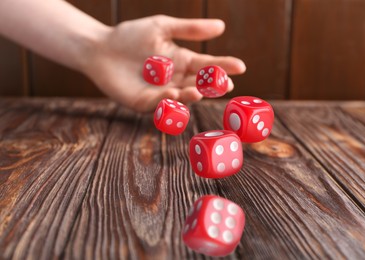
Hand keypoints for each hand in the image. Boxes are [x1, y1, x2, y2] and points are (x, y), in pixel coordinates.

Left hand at [82, 15, 245, 112]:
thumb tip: (221, 26)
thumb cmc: (130, 36)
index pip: (208, 65)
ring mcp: (161, 92)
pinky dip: (166, 100)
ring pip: (181, 97)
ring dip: (191, 95)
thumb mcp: (162, 27)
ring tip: (200, 91)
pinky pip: (158, 103)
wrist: (100, 48)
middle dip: (212, 85)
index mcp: (182, 61)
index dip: (224, 66)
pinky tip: (173, 93)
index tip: (240, 66)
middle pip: (199, 84)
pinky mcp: (144, 103)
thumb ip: (190, 29)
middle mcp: (176, 79)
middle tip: (226, 85)